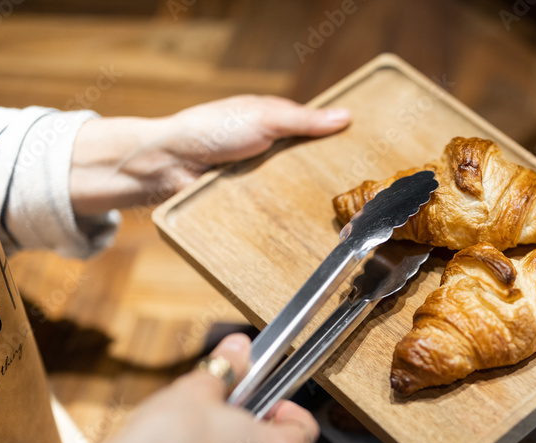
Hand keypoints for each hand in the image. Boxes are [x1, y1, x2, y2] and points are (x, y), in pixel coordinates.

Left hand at [70, 95, 350, 215]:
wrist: (167, 165)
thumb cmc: (210, 130)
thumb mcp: (264, 117)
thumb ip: (303, 120)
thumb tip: (346, 118)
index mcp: (276, 126)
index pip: (317, 136)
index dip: (339, 147)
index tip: (368, 160)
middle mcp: (270, 154)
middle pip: (309, 169)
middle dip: (328, 183)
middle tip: (362, 200)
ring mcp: (258, 181)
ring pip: (293, 195)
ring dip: (307, 206)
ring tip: (342, 224)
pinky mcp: (247, 206)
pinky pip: (273, 214)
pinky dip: (285, 221)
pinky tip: (306, 232)